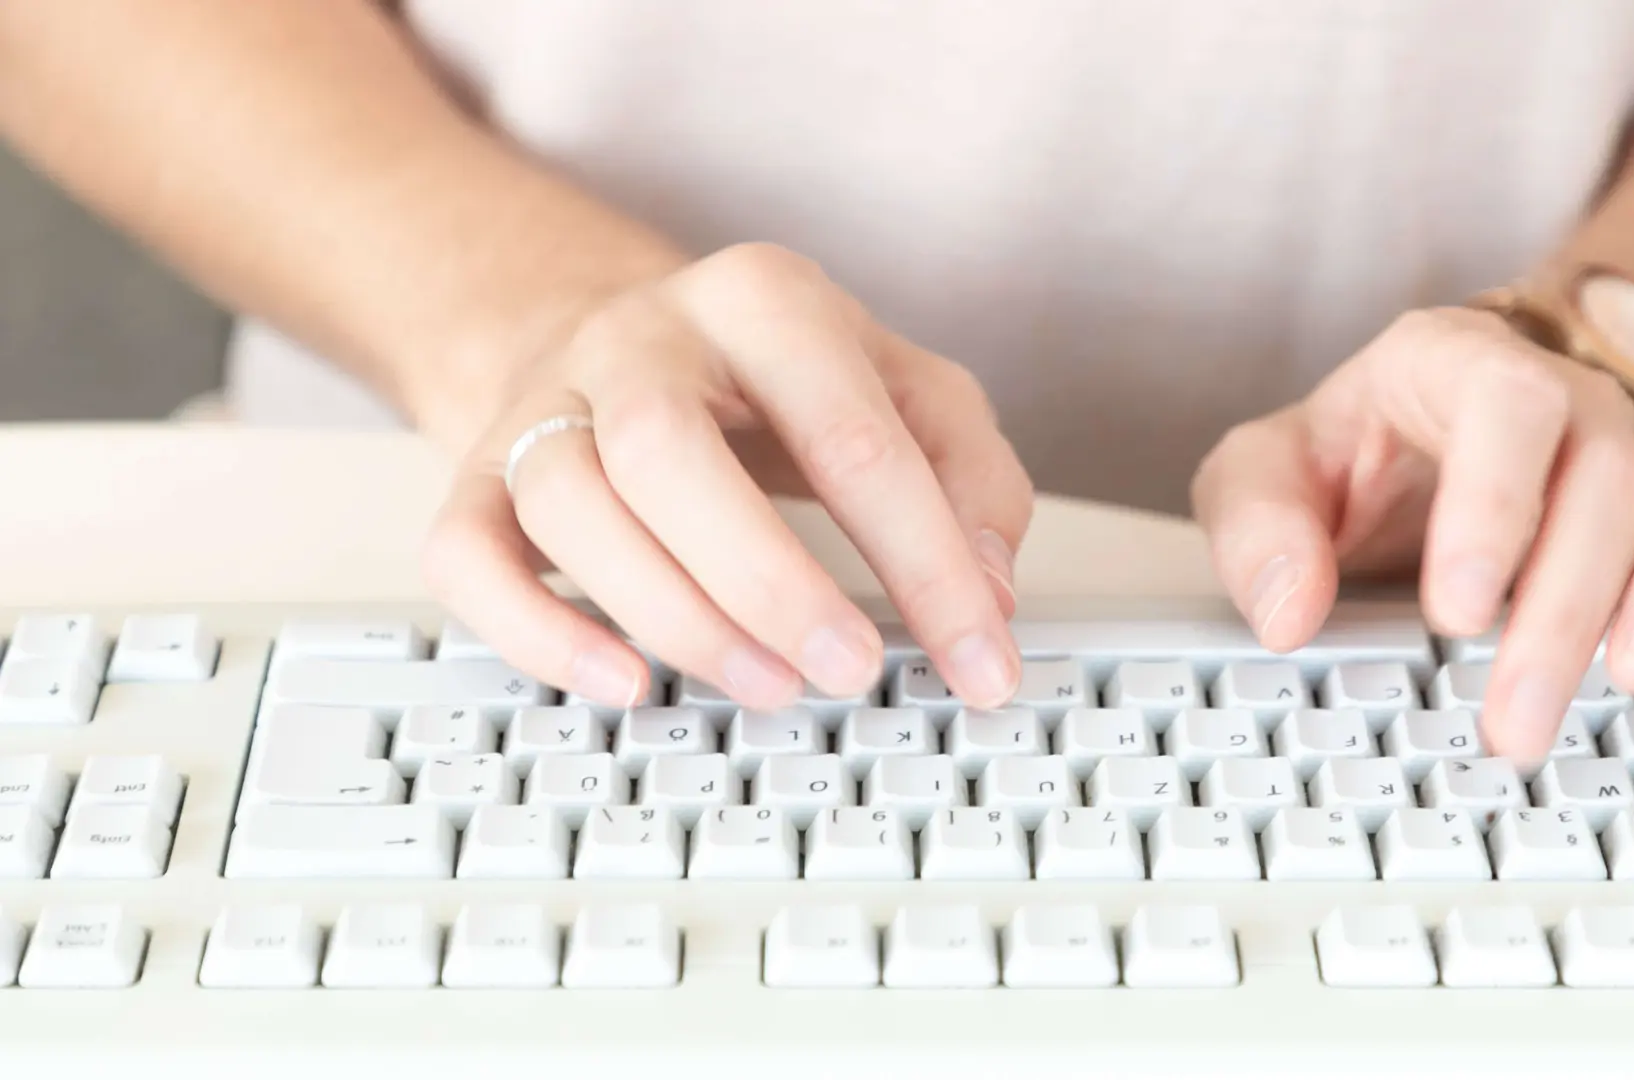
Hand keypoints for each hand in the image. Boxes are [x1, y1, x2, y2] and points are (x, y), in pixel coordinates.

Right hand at [420, 243, 1030, 711]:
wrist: (622, 339)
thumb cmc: (785, 384)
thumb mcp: (906, 391)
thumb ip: (971, 478)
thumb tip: (985, 596)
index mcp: (765, 301)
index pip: (850, 435)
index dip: (927, 563)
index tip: (980, 665)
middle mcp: (641, 338)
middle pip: (667, 450)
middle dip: (767, 580)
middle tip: (849, 672)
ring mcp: (546, 404)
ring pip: (567, 502)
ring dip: (670, 614)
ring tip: (766, 686)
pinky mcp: (478, 476)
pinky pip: (467, 556)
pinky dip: (537, 632)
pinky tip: (623, 683)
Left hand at [1192, 307, 1633, 759]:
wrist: (1425, 431)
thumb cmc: (1347, 458)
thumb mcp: (1264, 476)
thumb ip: (1257, 528)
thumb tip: (1288, 612)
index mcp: (1452, 365)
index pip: (1507, 399)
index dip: (1495, 504)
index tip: (1460, 611)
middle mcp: (1565, 392)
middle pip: (1607, 470)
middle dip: (1566, 607)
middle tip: (1517, 717)